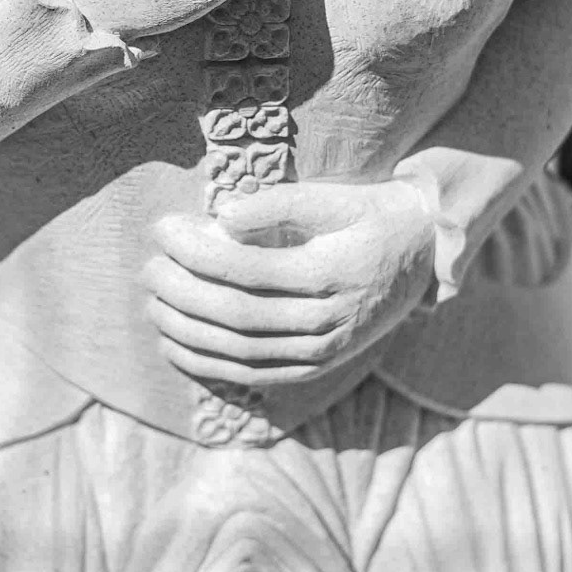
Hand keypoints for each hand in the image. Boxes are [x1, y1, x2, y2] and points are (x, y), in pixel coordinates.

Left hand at [147, 179, 436, 387]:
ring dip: (187, 331)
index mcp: (331, 274)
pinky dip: (208, 364)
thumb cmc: (368, 214)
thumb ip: (279, 204)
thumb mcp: (333, 196)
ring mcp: (323, 352)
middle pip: (237, 315)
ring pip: (241, 352)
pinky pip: (254, 375)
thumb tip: (223, 218)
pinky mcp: (316, 367)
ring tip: (153, 302)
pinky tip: (174, 344)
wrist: (423, 254)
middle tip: (149, 266)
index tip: (163, 229)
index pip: (246, 270)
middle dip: (182, 293)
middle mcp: (328, 322)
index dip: (196, 253)